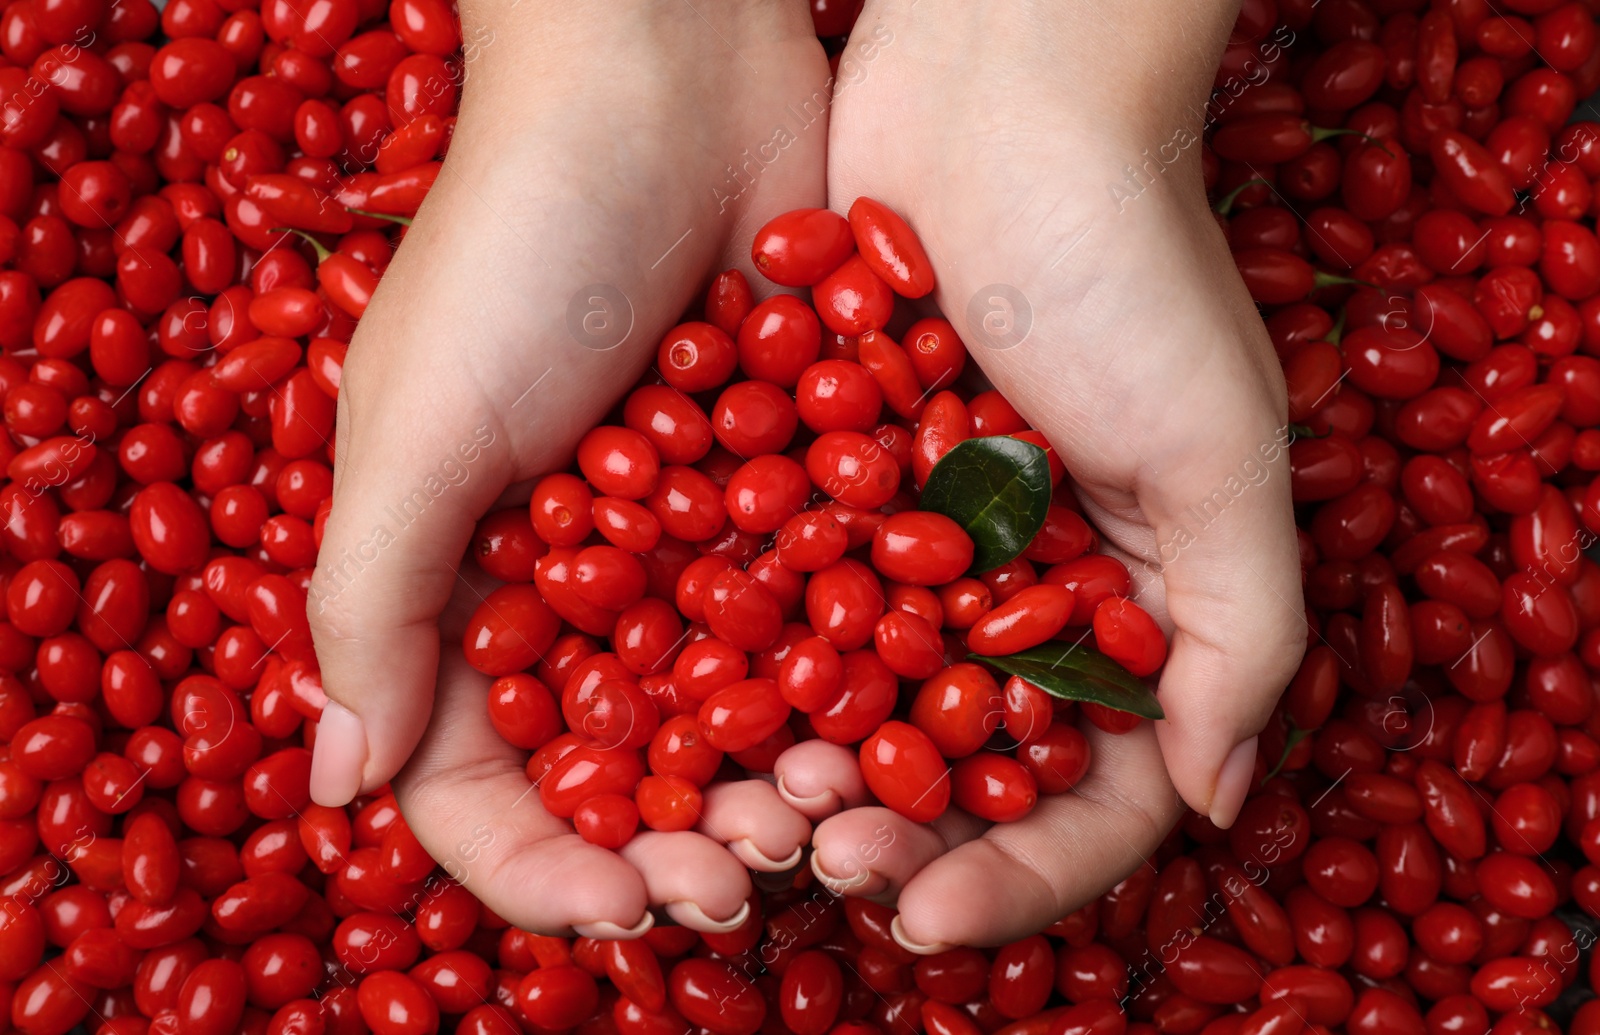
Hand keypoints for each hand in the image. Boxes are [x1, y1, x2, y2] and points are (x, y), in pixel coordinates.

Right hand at [306, 0, 830, 935]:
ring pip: (743, 715)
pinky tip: (905, 724)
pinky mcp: (793, 491)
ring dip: (783, 782)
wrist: (668, 77)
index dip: (544, 867)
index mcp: (471, 583)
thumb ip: (376, 602)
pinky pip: (827, 615)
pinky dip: (859, 680)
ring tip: (835, 818)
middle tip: (748, 872)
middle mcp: (585, 584)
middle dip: (683, 841)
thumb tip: (338, 783)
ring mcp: (697, 544)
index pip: (489, 779)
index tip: (622, 907)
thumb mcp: (419, 424)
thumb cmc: (517, 239)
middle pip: (631, 770)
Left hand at [776, 0, 1306, 948]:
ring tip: (744, 818)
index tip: (930, 915)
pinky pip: (781, 590)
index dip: (1018, 869)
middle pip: (951, 761)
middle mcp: (1014, 585)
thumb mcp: (1222, 449)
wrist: (996, 95)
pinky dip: (744, 656)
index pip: (1085, 787)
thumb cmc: (1128, 262)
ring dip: (801, 767)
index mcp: (1120, 600)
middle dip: (890, 832)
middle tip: (815, 869)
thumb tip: (1225, 798)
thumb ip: (1243, 628)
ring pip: (853, 696)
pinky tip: (685, 709)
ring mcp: (914, 535)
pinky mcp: (823, 473)